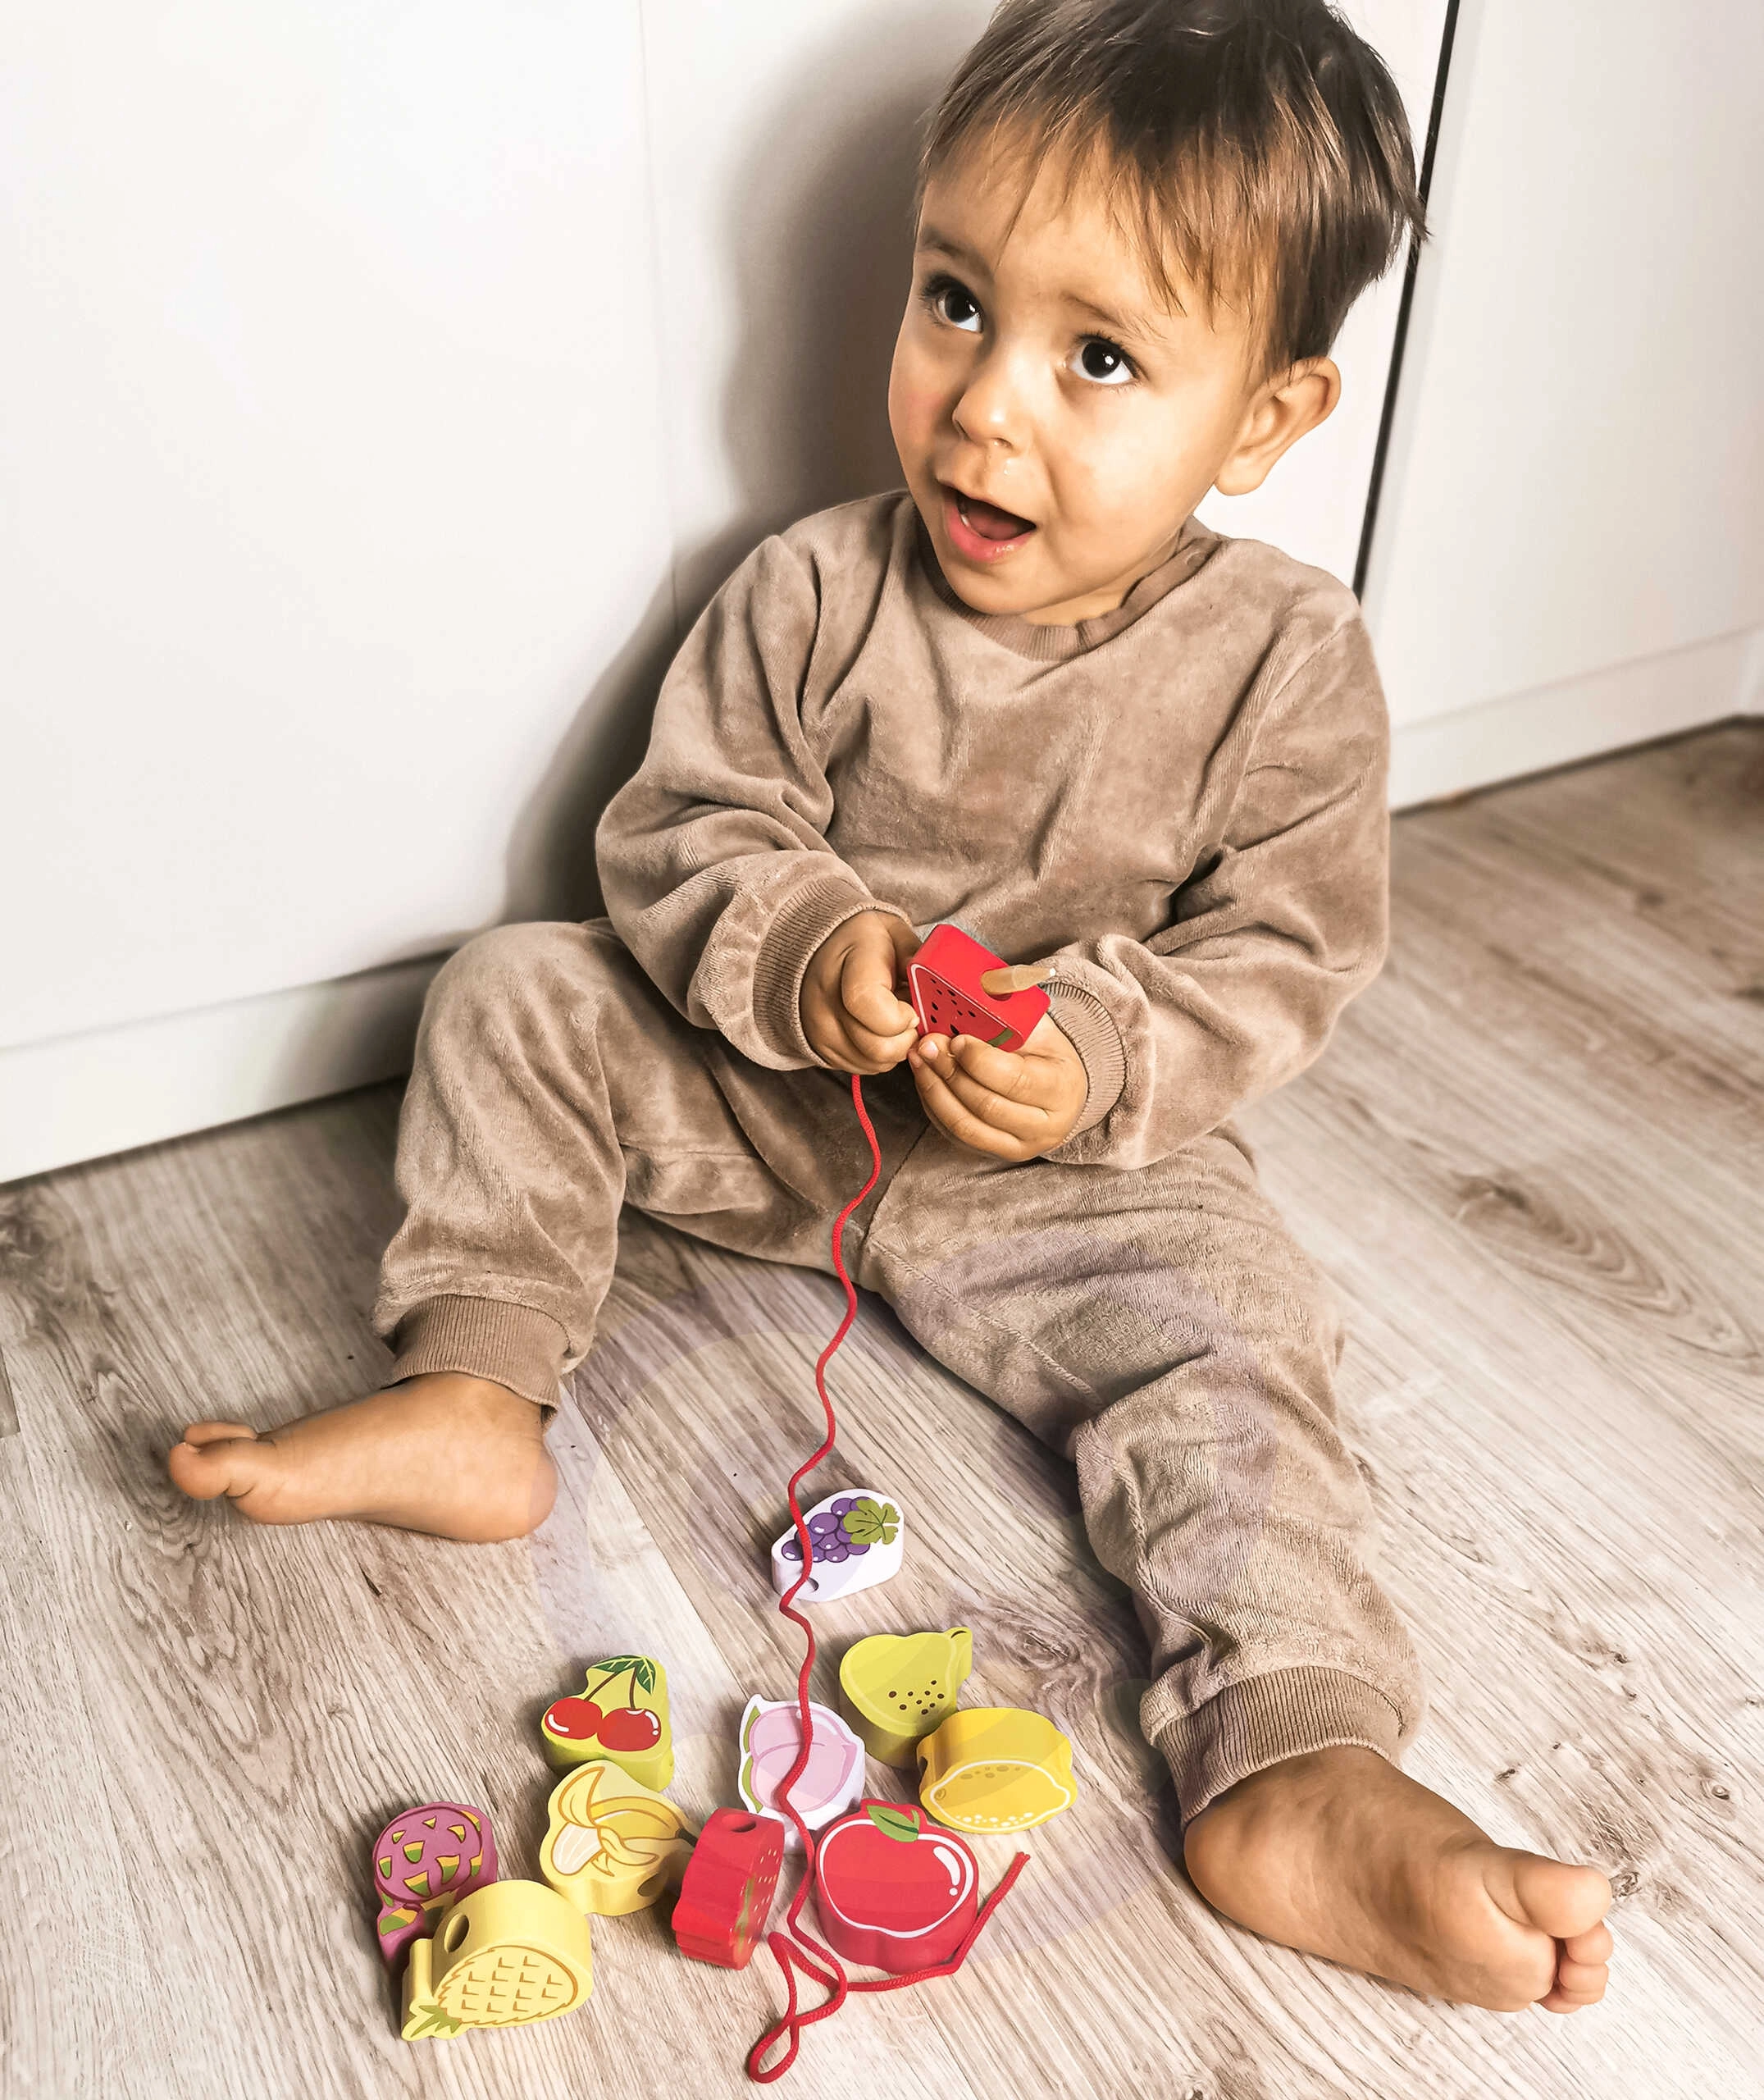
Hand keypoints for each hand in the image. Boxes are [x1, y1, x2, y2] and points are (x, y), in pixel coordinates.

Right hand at [800, 910, 919, 1073]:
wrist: (817, 950)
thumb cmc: (862, 941)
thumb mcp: (895, 934)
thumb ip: (918, 959)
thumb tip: (940, 986)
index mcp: (851, 966)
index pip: (869, 1005)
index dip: (900, 1017)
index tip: (911, 1007)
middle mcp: (827, 1001)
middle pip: (878, 1046)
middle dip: (907, 1037)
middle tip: (911, 1016)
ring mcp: (821, 1029)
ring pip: (874, 1063)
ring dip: (896, 1048)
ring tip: (892, 1019)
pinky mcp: (822, 1049)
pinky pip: (864, 1068)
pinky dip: (880, 1056)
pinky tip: (879, 1030)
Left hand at [907, 1010, 1087, 1160]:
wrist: (1059, 1090)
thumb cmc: (1044, 1052)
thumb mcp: (1037, 1025)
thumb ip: (1009, 1010)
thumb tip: (973, 986)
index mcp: (1061, 1089)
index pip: (1015, 1080)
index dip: (979, 1060)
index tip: (956, 1039)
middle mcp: (1044, 1126)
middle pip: (986, 1105)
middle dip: (949, 1072)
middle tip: (927, 1044)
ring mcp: (1018, 1146)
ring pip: (965, 1125)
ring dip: (934, 1089)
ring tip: (918, 1058)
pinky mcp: (993, 1153)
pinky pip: (954, 1134)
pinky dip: (933, 1105)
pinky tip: (924, 1078)